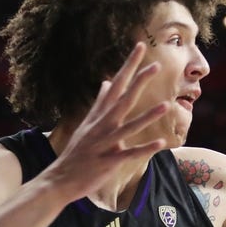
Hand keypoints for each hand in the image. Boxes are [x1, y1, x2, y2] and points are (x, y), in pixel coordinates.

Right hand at [46, 42, 166, 198]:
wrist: (59, 179)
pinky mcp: (108, 161)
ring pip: (128, 127)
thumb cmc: (78, 152)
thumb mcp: (87, 123)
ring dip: (147, 117)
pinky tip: (161, 143)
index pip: (117, 84)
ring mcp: (104, 143)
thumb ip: (100, 102)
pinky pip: (129, 154)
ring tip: (166, 105)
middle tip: (155, 65)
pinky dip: (144, 148)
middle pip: (123, 100)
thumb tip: (107, 81)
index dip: (129, 66)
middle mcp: (102, 125)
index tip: (141, 47)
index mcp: (99, 115)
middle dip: (139, 82)